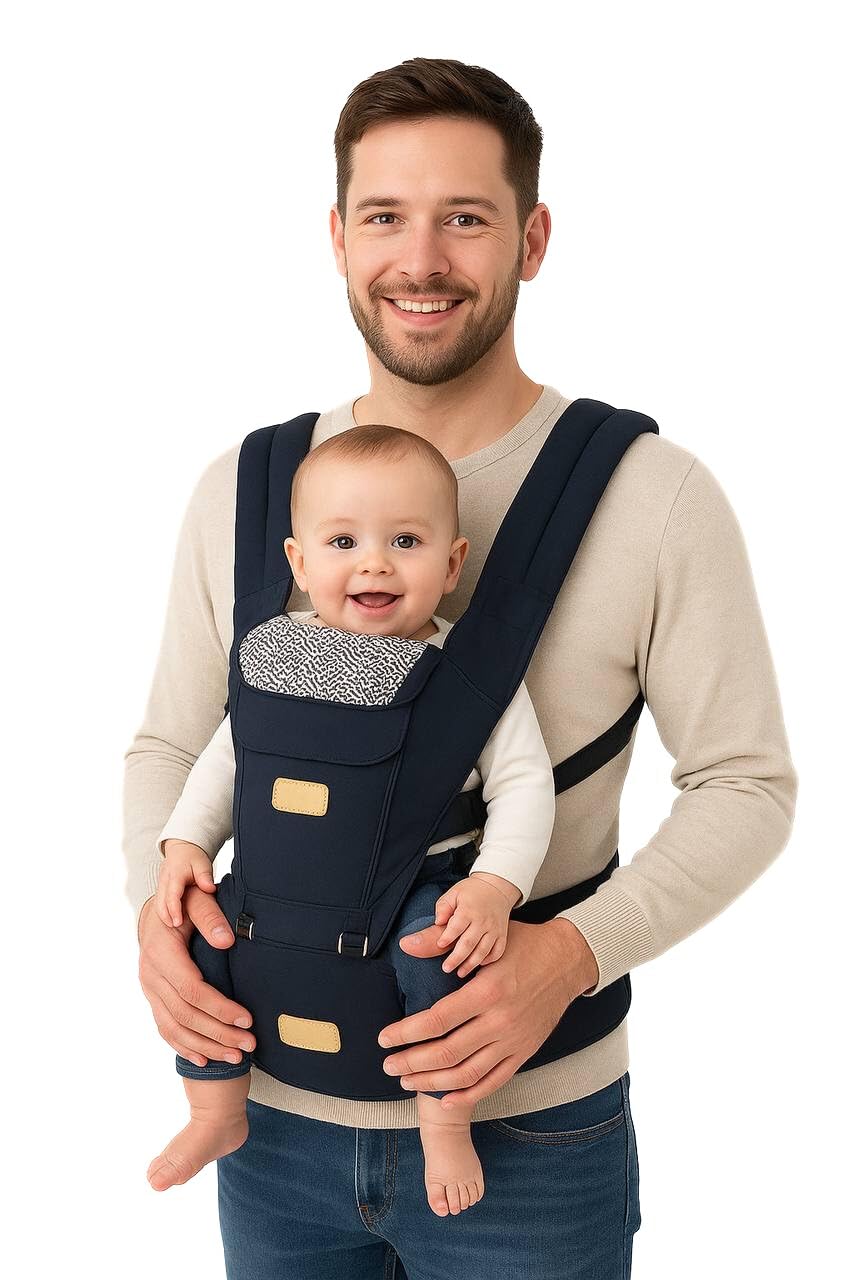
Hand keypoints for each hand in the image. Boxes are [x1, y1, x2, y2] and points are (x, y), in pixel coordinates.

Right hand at [137, 886, 255, 1068]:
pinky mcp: (153, 998)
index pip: (192, 989)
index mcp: (162, 952)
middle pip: (185, 1015)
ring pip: (174, 1028)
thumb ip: (210, 916)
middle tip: (250, 1045)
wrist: (156, 911)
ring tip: (236, 1057)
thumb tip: (226, 940)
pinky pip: (165, 1029)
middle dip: (219, 1033)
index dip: (220, 1008)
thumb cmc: (183, 902)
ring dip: (206, 1046)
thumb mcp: (196, 899)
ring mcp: (149, 989)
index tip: (247, 1019)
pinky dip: (185, 1047)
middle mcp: (150, 974)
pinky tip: (205, 1060)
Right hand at [155, 839, 215, 927]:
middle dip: (166, 916)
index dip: (174, 909)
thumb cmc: (193, 857)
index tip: (178, 922)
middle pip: (161, 901)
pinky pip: (160, 903)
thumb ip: (205, 876)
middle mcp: (165, 880)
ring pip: (158, 903)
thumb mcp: (202, 863)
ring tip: (174, 925)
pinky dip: (164, 912)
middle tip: (175, 926)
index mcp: (175, 874)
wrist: (182, 849)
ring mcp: (161, 885)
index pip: (172, 894)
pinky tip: (172, 920)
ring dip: (164, 915)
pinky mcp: (161, 890)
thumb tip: (209, 888)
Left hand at [379, 916, 598, 1109]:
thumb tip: (406, 945)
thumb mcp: (485, 938)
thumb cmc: (523, 945)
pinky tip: (445, 1098)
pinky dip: (468, 1095)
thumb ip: (442, 945)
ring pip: (467, 1074)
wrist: (568, 959)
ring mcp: (514, 1041)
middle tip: (389, 1065)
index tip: (385, 1039)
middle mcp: (500, 1021)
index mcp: (487, 992)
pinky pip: (494, 1081)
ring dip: (433, 1082)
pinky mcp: (525, 1052)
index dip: (406, 1033)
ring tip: (408, 1081)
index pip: (437, 1020)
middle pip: (448, 1053)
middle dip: (412, 1063)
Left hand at [420, 873, 519, 977]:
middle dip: (457, 958)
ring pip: (483, 950)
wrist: (497, 887)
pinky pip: (497, 951)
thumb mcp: (454, 893)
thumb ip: (443, 907)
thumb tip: (438, 921)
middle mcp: (483, 921)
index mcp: (469, 909)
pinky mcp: (502, 935)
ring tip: (460, 972)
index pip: (457, 926)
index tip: (440, 945)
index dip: (448, 937)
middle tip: (446, 968)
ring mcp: (494, 929)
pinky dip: (489, 960)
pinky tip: (478, 965)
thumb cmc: (471, 892)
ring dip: (471, 963)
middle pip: (469, 943)